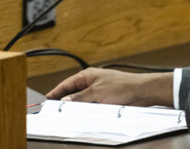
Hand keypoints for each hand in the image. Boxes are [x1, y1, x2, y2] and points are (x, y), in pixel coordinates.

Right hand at [46, 68, 174, 107]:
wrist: (141, 92)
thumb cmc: (123, 86)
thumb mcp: (96, 93)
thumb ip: (79, 98)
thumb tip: (64, 101)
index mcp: (87, 76)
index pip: (66, 84)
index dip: (56, 92)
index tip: (48, 99)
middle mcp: (92, 82)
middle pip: (73, 93)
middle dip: (66, 101)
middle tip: (56, 110)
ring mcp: (99, 91)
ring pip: (82, 100)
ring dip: (78, 107)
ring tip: (70, 114)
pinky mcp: (106, 99)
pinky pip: (91, 105)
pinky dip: (87, 110)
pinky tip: (85, 115)